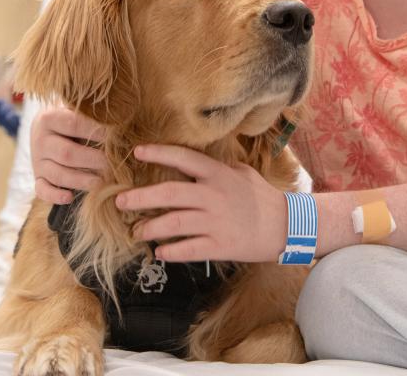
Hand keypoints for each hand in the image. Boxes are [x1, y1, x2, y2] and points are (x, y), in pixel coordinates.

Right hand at [30, 106, 108, 203]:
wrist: (45, 130)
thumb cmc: (72, 120)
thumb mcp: (77, 111)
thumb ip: (93, 116)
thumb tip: (121, 126)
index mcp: (49, 118)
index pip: (74, 124)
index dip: (97, 132)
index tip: (117, 137)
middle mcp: (40, 140)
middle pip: (67, 153)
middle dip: (94, 160)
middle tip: (114, 164)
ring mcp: (37, 161)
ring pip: (58, 174)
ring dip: (81, 180)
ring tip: (102, 182)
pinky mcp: (38, 178)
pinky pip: (42, 190)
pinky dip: (55, 196)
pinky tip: (69, 197)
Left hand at [115, 144, 287, 262]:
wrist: (286, 227)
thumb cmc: (261, 198)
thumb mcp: (241, 173)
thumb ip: (216, 168)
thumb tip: (192, 160)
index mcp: (218, 175)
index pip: (184, 158)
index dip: (159, 153)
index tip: (137, 152)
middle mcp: (214, 196)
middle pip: (170, 194)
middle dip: (140, 198)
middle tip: (120, 202)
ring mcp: (216, 222)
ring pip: (174, 224)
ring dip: (150, 228)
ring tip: (136, 231)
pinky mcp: (220, 246)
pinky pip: (189, 249)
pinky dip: (170, 252)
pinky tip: (159, 252)